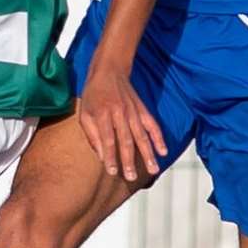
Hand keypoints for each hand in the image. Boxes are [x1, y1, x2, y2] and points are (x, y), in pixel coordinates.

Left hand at [78, 60, 167, 181]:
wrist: (110, 71)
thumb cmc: (93, 95)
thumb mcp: (84, 113)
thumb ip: (92, 136)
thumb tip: (102, 157)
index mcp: (102, 114)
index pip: (107, 139)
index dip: (110, 156)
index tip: (112, 171)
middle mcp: (119, 113)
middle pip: (126, 140)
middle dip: (129, 160)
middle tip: (131, 177)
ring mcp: (133, 111)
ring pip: (142, 135)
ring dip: (148, 154)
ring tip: (153, 170)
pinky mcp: (142, 109)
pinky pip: (153, 125)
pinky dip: (159, 138)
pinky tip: (163, 151)